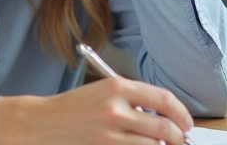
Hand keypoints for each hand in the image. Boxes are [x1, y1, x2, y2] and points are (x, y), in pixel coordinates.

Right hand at [0, 77, 193, 144]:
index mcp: (118, 87)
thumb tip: (164, 116)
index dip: (182, 114)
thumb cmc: (72, 108)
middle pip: (165, 128)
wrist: (40, 123)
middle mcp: (116, 110)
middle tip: (180, 140)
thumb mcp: (102, 92)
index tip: (187, 123)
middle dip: (178, 138)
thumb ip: (133, 100)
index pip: (164, 100)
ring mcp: (110, 135)